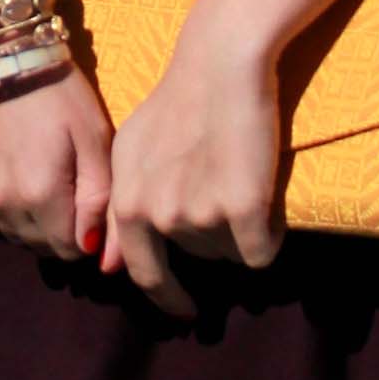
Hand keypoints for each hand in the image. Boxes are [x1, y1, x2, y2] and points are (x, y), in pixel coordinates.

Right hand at [0, 61, 115, 260]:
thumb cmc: (57, 92)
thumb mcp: (93, 137)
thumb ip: (98, 196)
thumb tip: (95, 246)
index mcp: (43, 194)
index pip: (69, 249)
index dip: (87, 237)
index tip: (92, 213)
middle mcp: (6, 203)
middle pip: (40, 246)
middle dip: (61, 233)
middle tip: (72, 199)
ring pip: (13, 235)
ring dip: (33, 226)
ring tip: (45, 192)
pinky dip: (5, 214)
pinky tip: (16, 187)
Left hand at [103, 11, 285, 319]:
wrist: (219, 65)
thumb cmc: (177, 103)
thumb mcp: (129, 155)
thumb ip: (118, 211)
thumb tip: (109, 269)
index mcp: (126, 206)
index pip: (146, 275)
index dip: (170, 299)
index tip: (189, 313)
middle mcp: (156, 217)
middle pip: (202, 258)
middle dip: (218, 233)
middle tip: (225, 184)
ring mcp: (198, 216)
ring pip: (232, 254)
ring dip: (243, 228)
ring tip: (239, 174)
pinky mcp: (241, 210)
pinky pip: (261, 252)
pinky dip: (269, 235)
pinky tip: (265, 199)